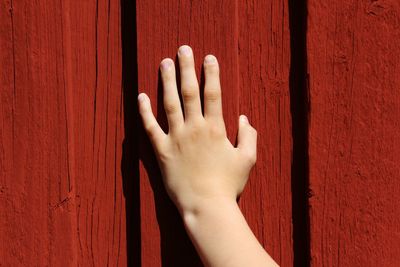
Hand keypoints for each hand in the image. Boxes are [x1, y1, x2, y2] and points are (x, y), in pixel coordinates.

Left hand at [138, 45, 256, 214]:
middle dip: (187, 68)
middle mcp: (194, 128)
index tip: (209, 58)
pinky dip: (144, 111)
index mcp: (215, 129)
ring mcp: (176, 138)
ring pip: (169, 103)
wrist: (206, 206)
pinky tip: (141, 96)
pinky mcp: (161, 151)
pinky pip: (150, 127)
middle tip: (183, 49)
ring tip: (164, 63)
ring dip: (167, 81)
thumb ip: (249, 137)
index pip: (213, 94)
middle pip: (189, 92)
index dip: (211, 74)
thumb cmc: (228, 185)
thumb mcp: (247, 160)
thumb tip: (245, 118)